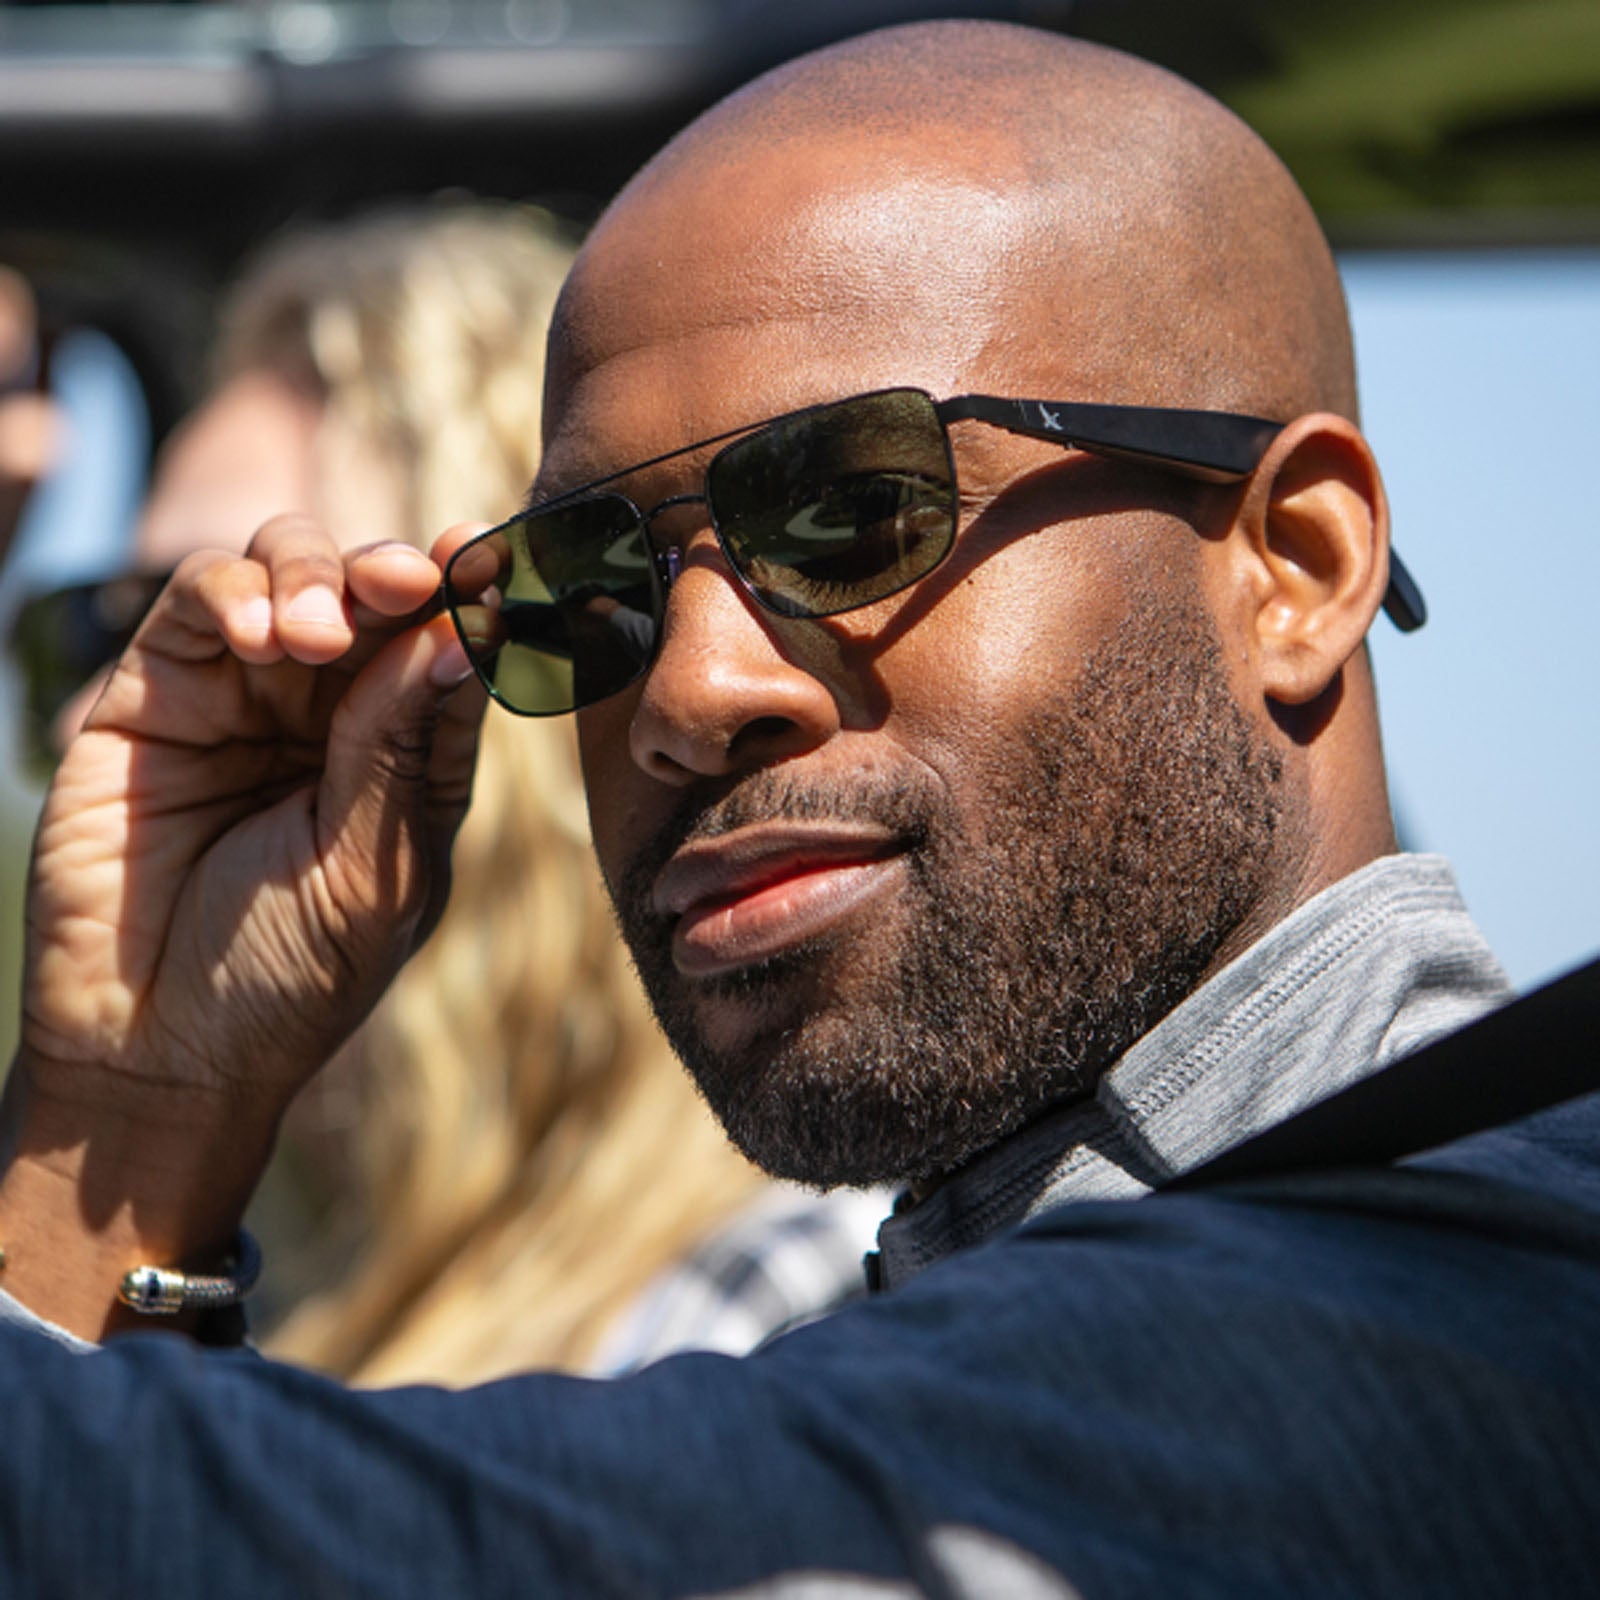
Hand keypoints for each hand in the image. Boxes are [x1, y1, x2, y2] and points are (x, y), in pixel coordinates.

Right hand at [0, 518, 485, 1335]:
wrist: (154, 1049)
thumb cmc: (287, 977)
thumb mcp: (373, 870)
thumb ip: (404, 751)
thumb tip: (458, 633)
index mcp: (409, 753)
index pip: (452, 649)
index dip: (476, 597)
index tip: (494, 560)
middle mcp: (334, 712)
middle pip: (376, 590)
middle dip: (398, 571)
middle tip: (408, 579)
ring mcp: (246, 693)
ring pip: (292, 569)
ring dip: (318, 574)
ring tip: (319, 631)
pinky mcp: (157, 689)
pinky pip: (202, 600)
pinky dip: (237, 593)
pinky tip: (263, 638)